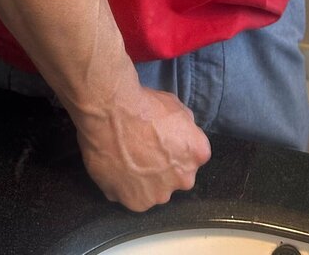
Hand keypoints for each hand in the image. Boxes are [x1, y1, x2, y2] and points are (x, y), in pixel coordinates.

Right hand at [74, 85, 211, 211]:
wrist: (111, 113)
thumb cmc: (144, 105)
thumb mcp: (176, 107)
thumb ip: (185, 127)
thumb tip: (182, 135)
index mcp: (197, 154)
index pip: (193, 155)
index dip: (177, 147)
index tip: (163, 140)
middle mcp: (183, 179)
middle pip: (176, 177)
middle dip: (164, 168)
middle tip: (145, 150)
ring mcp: (158, 194)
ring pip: (154, 190)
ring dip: (145, 180)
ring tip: (128, 160)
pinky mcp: (134, 203)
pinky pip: (131, 196)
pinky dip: (124, 186)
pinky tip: (117, 167)